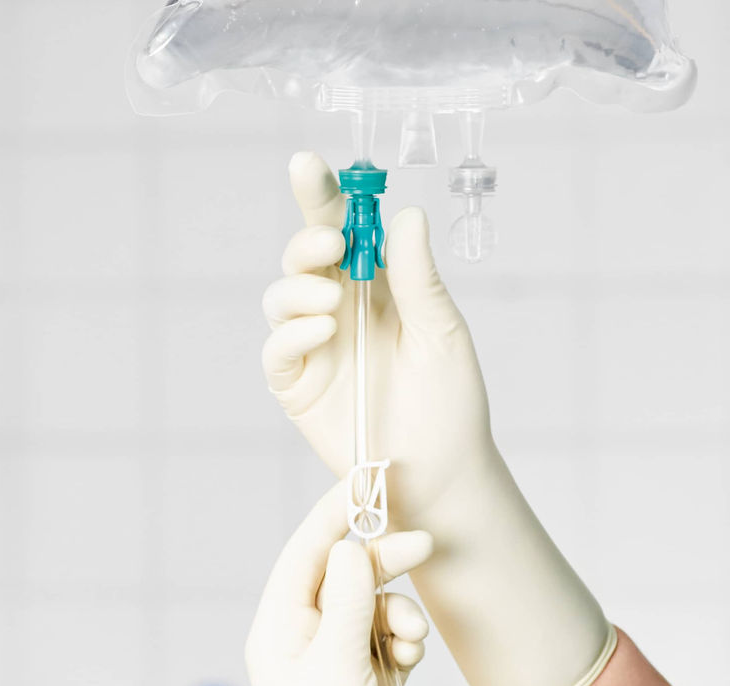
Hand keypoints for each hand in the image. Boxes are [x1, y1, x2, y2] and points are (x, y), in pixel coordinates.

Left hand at [245, 482, 433, 685]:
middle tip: (427, 547)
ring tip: (410, 645)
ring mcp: (332, 659)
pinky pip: (388, 635)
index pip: (306, 550)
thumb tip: (349, 546)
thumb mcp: (338, 666)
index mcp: (276, 629)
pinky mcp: (362, 680)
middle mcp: (299, 638)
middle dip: (385, 565)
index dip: (340, 512)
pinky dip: (405, 640)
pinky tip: (410, 662)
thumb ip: (346, 599)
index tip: (376, 479)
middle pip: (345, 571)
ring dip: (400, 613)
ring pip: (374, 602)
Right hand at [262, 153, 495, 529]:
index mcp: (376, 287)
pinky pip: (278, 351)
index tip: (309, 165)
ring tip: (332, 304)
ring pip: (281, 298)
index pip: (340, 229)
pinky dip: (291, 335)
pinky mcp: (299, 389)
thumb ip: (420, 279)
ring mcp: (315, 349)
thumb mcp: (442, 332)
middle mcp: (339, 311)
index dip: (320, 195)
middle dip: (306, 240)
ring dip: (299, 288)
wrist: (442, 474)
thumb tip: (407, 215)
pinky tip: (321, 332)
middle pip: (301, 256)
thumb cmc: (451, 405)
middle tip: (331, 247)